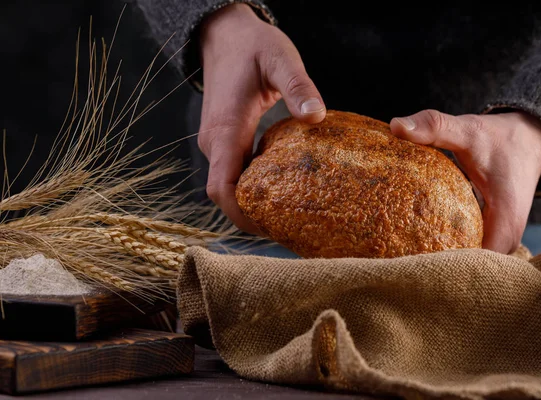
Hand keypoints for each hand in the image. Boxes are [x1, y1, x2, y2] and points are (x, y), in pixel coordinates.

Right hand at [197, 4, 325, 233]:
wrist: (223, 34)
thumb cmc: (251, 45)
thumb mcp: (279, 58)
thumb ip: (298, 86)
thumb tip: (316, 116)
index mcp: (226, 129)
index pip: (222, 187)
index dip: (241, 214)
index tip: (270, 228)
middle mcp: (215, 143)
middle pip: (227, 195)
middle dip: (253, 217)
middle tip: (293, 230)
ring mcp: (218, 143)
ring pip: (230, 186)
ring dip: (253, 205)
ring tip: (291, 217)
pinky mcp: (226, 140)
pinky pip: (235, 173)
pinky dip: (253, 189)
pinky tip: (282, 191)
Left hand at [390, 110, 540, 253]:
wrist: (530, 139)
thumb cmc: (500, 138)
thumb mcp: (468, 130)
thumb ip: (435, 127)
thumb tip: (396, 125)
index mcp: (504, 224)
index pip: (469, 264)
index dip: (436, 266)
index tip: (402, 261)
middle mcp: (505, 241)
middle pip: (464, 270)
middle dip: (430, 267)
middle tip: (392, 259)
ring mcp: (499, 241)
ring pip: (465, 263)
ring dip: (436, 260)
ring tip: (398, 256)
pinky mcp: (491, 236)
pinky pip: (466, 251)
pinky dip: (444, 249)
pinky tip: (415, 243)